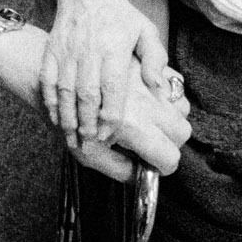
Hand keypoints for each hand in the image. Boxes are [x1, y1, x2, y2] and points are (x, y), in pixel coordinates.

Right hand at [0, 21, 188, 179]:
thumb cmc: (119, 15)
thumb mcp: (146, 31)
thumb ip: (156, 60)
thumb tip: (159, 88)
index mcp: (114, 49)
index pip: (112, 88)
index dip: (109, 114)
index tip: (110, 134)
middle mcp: (89, 51)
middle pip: (86, 94)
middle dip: (87, 122)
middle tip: (90, 142)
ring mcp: (67, 52)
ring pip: (65, 91)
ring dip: (67, 117)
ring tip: (72, 137)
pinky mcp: (52, 51)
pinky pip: (48, 80)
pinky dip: (50, 101)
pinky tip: (55, 118)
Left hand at [66, 69, 191, 180]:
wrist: (59, 85)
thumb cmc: (70, 120)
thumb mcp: (88, 154)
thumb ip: (118, 170)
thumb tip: (141, 177)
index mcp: (132, 126)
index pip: (170, 156)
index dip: (162, 167)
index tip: (151, 166)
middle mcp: (145, 102)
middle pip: (182, 131)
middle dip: (170, 144)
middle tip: (151, 145)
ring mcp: (148, 81)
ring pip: (183, 108)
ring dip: (171, 119)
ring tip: (150, 122)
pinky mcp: (146, 65)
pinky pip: (176, 83)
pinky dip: (170, 96)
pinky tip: (152, 103)